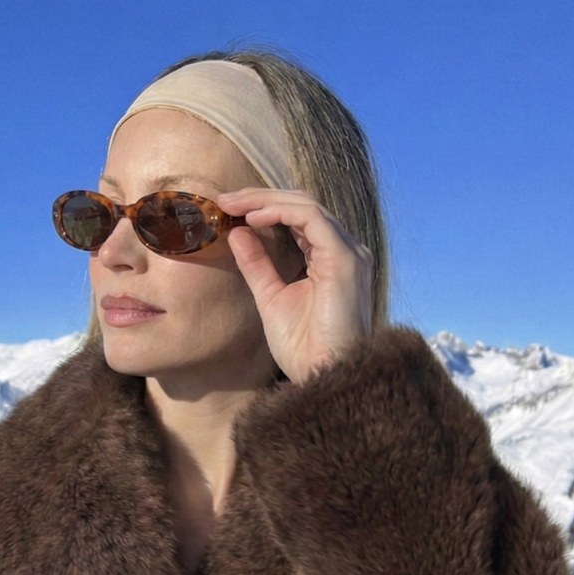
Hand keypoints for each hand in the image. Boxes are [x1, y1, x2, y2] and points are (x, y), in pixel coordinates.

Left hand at [219, 188, 373, 382]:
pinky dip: (280, 212)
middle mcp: (345, 250)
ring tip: (233, 204)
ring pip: (306, 205)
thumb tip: (238, 233)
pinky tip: (254, 218)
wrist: (323, 377)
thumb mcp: (271, 298)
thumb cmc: (304, 348)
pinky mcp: (345, 259)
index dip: (262, 207)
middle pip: (302, 204)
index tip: (226, 209)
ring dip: (266, 200)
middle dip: (260, 197)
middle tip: (224, 199)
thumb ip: (257, 265)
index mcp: (331, 259)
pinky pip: (311, 218)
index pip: (297, 217)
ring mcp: (349, 252)